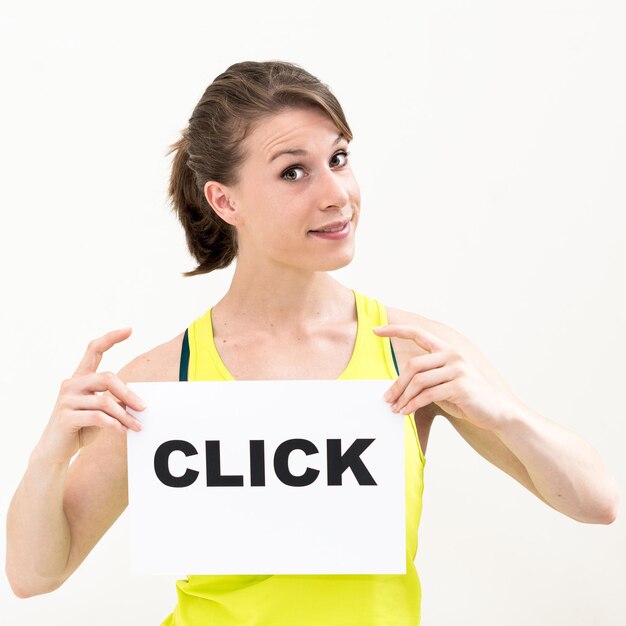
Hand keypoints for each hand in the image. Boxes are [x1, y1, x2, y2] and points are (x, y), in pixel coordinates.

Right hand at [37, 328, 145, 464]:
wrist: (55, 450)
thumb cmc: (81, 426)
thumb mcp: (100, 410)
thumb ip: (114, 399)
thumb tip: (139, 400)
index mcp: (81, 377)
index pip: (94, 349)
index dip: (111, 338)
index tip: (129, 329)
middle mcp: (71, 384)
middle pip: (107, 377)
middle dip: (129, 393)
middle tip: (143, 408)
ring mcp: (66, 399)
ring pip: (104, 401)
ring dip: (125, 415)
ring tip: (137, 426)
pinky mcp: (65, 417)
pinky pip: (97, 417)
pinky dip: (114, 424)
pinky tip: (121, 431)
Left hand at [373, 324, 518, 430]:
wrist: (497, 412)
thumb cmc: (467, 398)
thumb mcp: (445, 383)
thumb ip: (427, 377)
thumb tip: (398, 387)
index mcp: (447, 350)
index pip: (418, 333)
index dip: (395, 330)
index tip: (376, 330)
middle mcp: (453, 355)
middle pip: (413, 365)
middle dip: (397, 384)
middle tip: (386, 399)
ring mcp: (458, 370)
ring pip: (419, 381)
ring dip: (403, 397)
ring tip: (395, 409)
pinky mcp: (460, 387)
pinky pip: (428, 395)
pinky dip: (413, 404)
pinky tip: (406, 412)